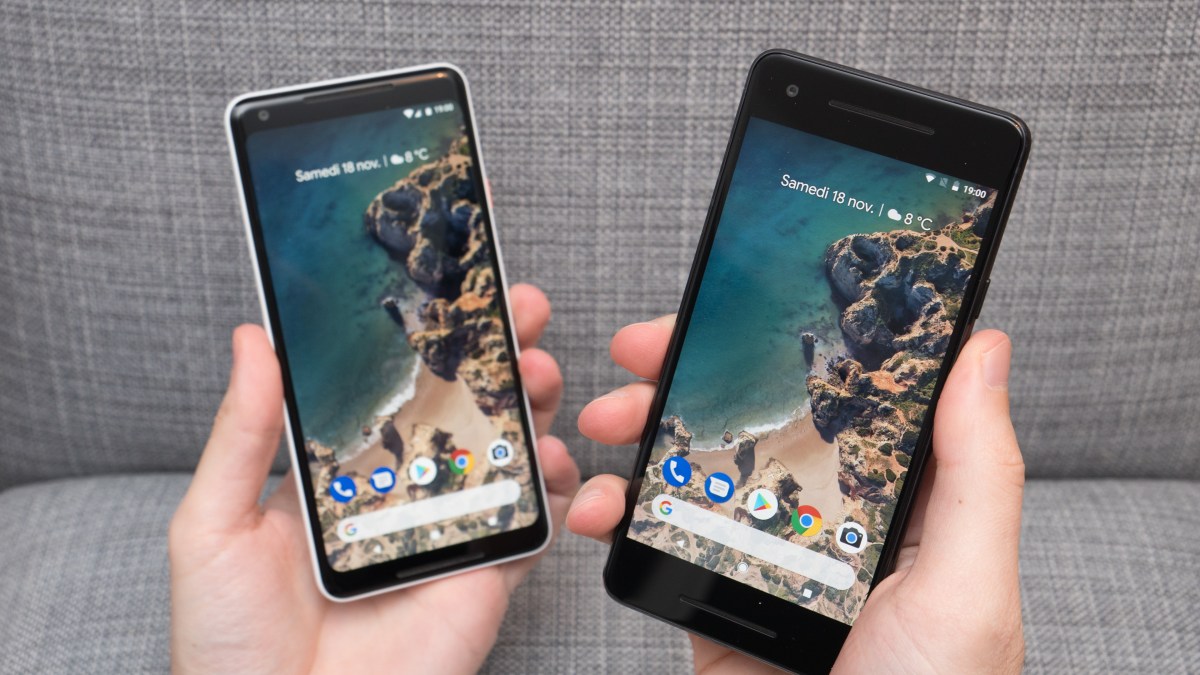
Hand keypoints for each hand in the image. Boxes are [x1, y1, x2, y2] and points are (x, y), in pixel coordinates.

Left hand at [169, 284, 578, 673]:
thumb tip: (252, 337)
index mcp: (337, 471)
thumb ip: (241, 433)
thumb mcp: (213, 525)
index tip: (449, 281)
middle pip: (458, 405)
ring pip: (505, 451)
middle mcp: (398, 491)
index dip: (423, 335)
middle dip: (494, 351)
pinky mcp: (482, 575)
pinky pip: (531, 525)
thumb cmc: (229, 642)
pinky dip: (557, 488)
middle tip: (517, 306)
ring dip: (531, 402)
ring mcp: (445, 530)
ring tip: (539, 366)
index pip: (388, 385)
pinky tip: (554, 456)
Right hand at [569, 316, 1024, 673]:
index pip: (838, 393)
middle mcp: (824, 518)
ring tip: (604, 421)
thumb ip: (975, 469)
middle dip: (687, 374)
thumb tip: (985, 350)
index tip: (732, 301)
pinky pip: (653, 536)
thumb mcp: (967, 583)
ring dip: (637, 431)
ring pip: (691, 466)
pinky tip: (596, 506)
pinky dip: (613, 513)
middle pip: (751, 418)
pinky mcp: (708, 596)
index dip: (783, 339)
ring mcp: (760, 555)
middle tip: (639, 349)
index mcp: (892, 500)